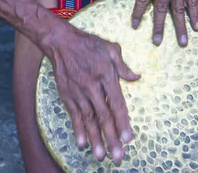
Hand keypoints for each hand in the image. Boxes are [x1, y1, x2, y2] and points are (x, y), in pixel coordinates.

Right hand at [48, 25, 139, 163]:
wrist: (61, 42)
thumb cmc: (88, 44)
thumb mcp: (110, 48)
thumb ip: (123, 65)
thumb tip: (136, 77)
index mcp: (106, 73)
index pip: (116, 102)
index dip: (123, 122)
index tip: (129, 138)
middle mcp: (92, 85)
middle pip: (103, 115)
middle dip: (111, 137)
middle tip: (118, 156)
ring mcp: (78, 91)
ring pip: (88, 119)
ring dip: (95, 138)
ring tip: (101, 156)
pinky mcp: (67, 94)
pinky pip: (73, 115)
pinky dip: (77, 129)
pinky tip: (82, 143)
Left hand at [114, 0, 197, 45]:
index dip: (139, 11)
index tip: (135, 25)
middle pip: (163, 6)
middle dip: (160, 25)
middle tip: (157, 42)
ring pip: (180, 6)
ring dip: (181, 25)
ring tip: (181, 42)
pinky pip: (192, 0)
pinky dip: (195, 14)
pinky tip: (197, 28)